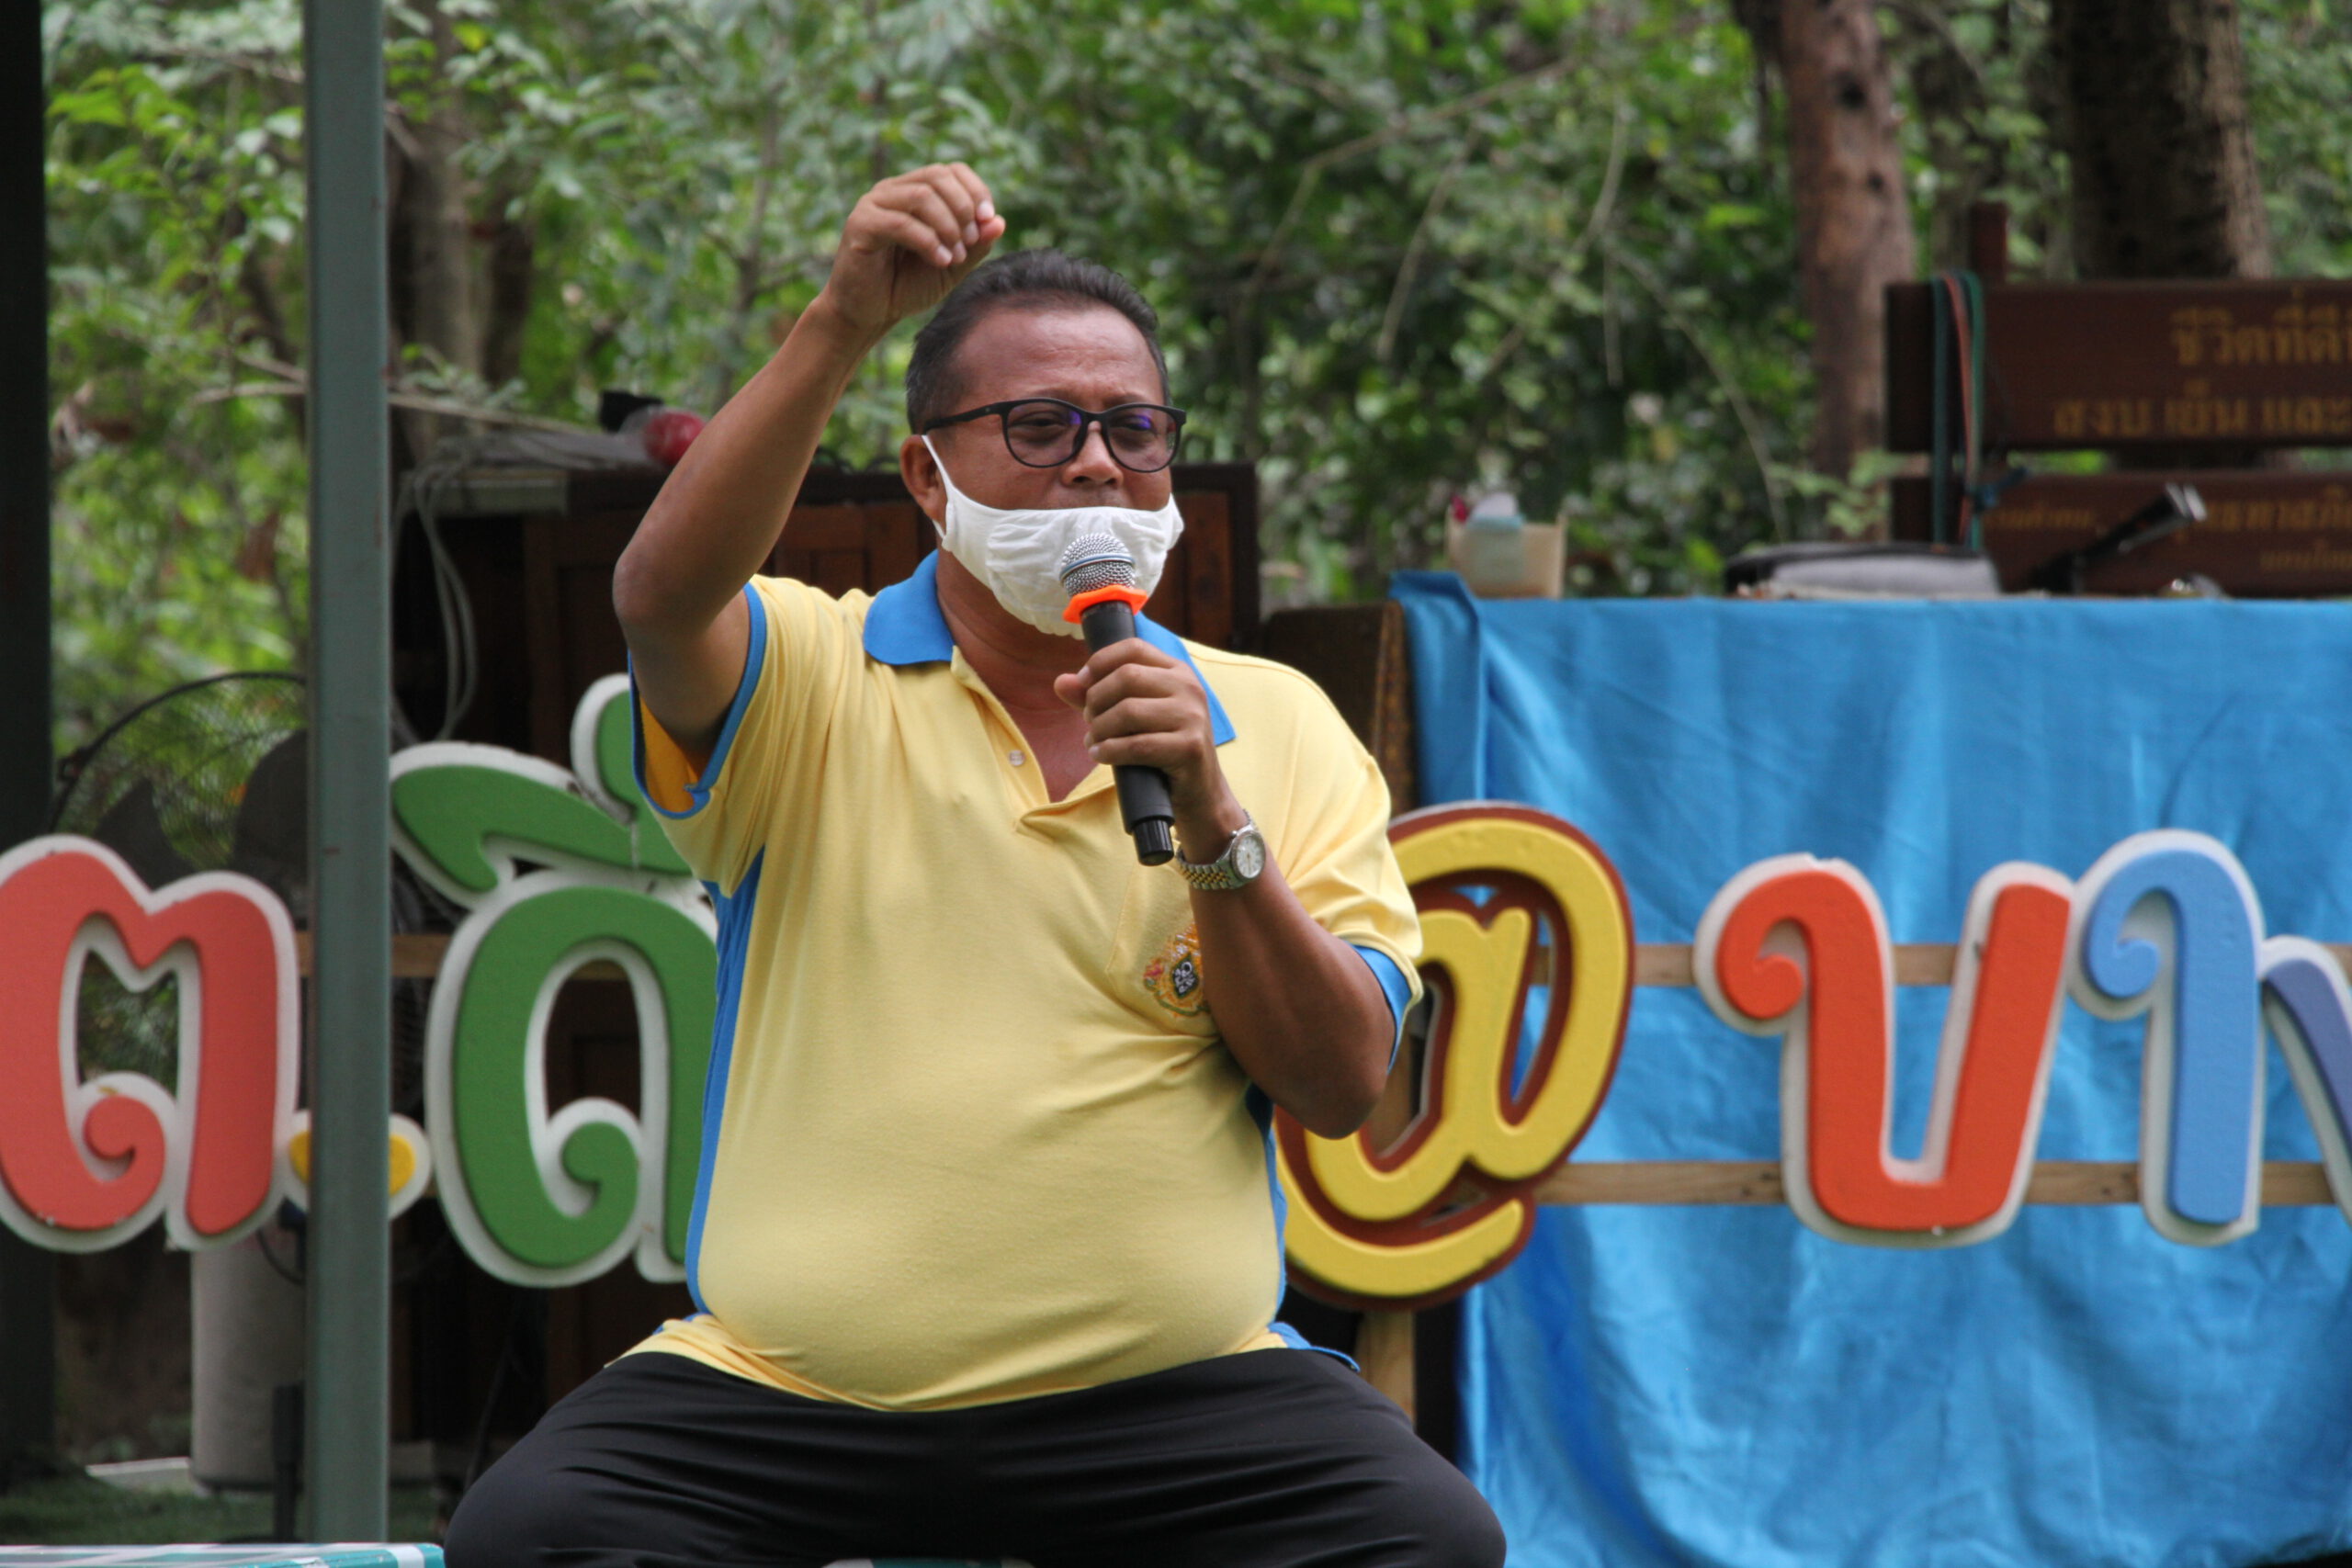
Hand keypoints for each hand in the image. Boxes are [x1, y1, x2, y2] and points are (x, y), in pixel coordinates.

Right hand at [815, 164, 1006, 339]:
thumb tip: (999, 222)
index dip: (975, 190)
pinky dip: (928, 241)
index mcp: (916, 192)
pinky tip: (940, 260)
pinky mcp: (860, 224)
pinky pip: (901, 222)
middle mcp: (894, 190)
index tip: (987, 219)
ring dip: (948, 226)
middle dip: (963, 208)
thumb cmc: (907, 287)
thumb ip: (975, 246)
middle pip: (938, 176)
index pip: (952, 171)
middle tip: (971, 241)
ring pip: (921, 195)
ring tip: (954, 257)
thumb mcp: (952, 266)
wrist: (869, 313)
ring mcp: (874, 204)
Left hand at [1053, 640, 1242, 846]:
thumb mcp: (1131, 718)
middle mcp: (1189, 688)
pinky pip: (1137, 744)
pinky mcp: (1190, 747)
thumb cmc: (1161, 750)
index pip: (1133, 648)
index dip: (1101, 662)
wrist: (1200, 792)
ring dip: (1100, 729)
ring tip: (1094, 742)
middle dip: (1096, 700)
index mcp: (1177, 671)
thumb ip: (1097, 698)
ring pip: (1128, 710)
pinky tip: (1101, 755)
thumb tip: (1061, 682)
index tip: (1083, 684)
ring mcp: (1193, 717)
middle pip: (1126, 677)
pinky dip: (1110, 751)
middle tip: (1091, 722)